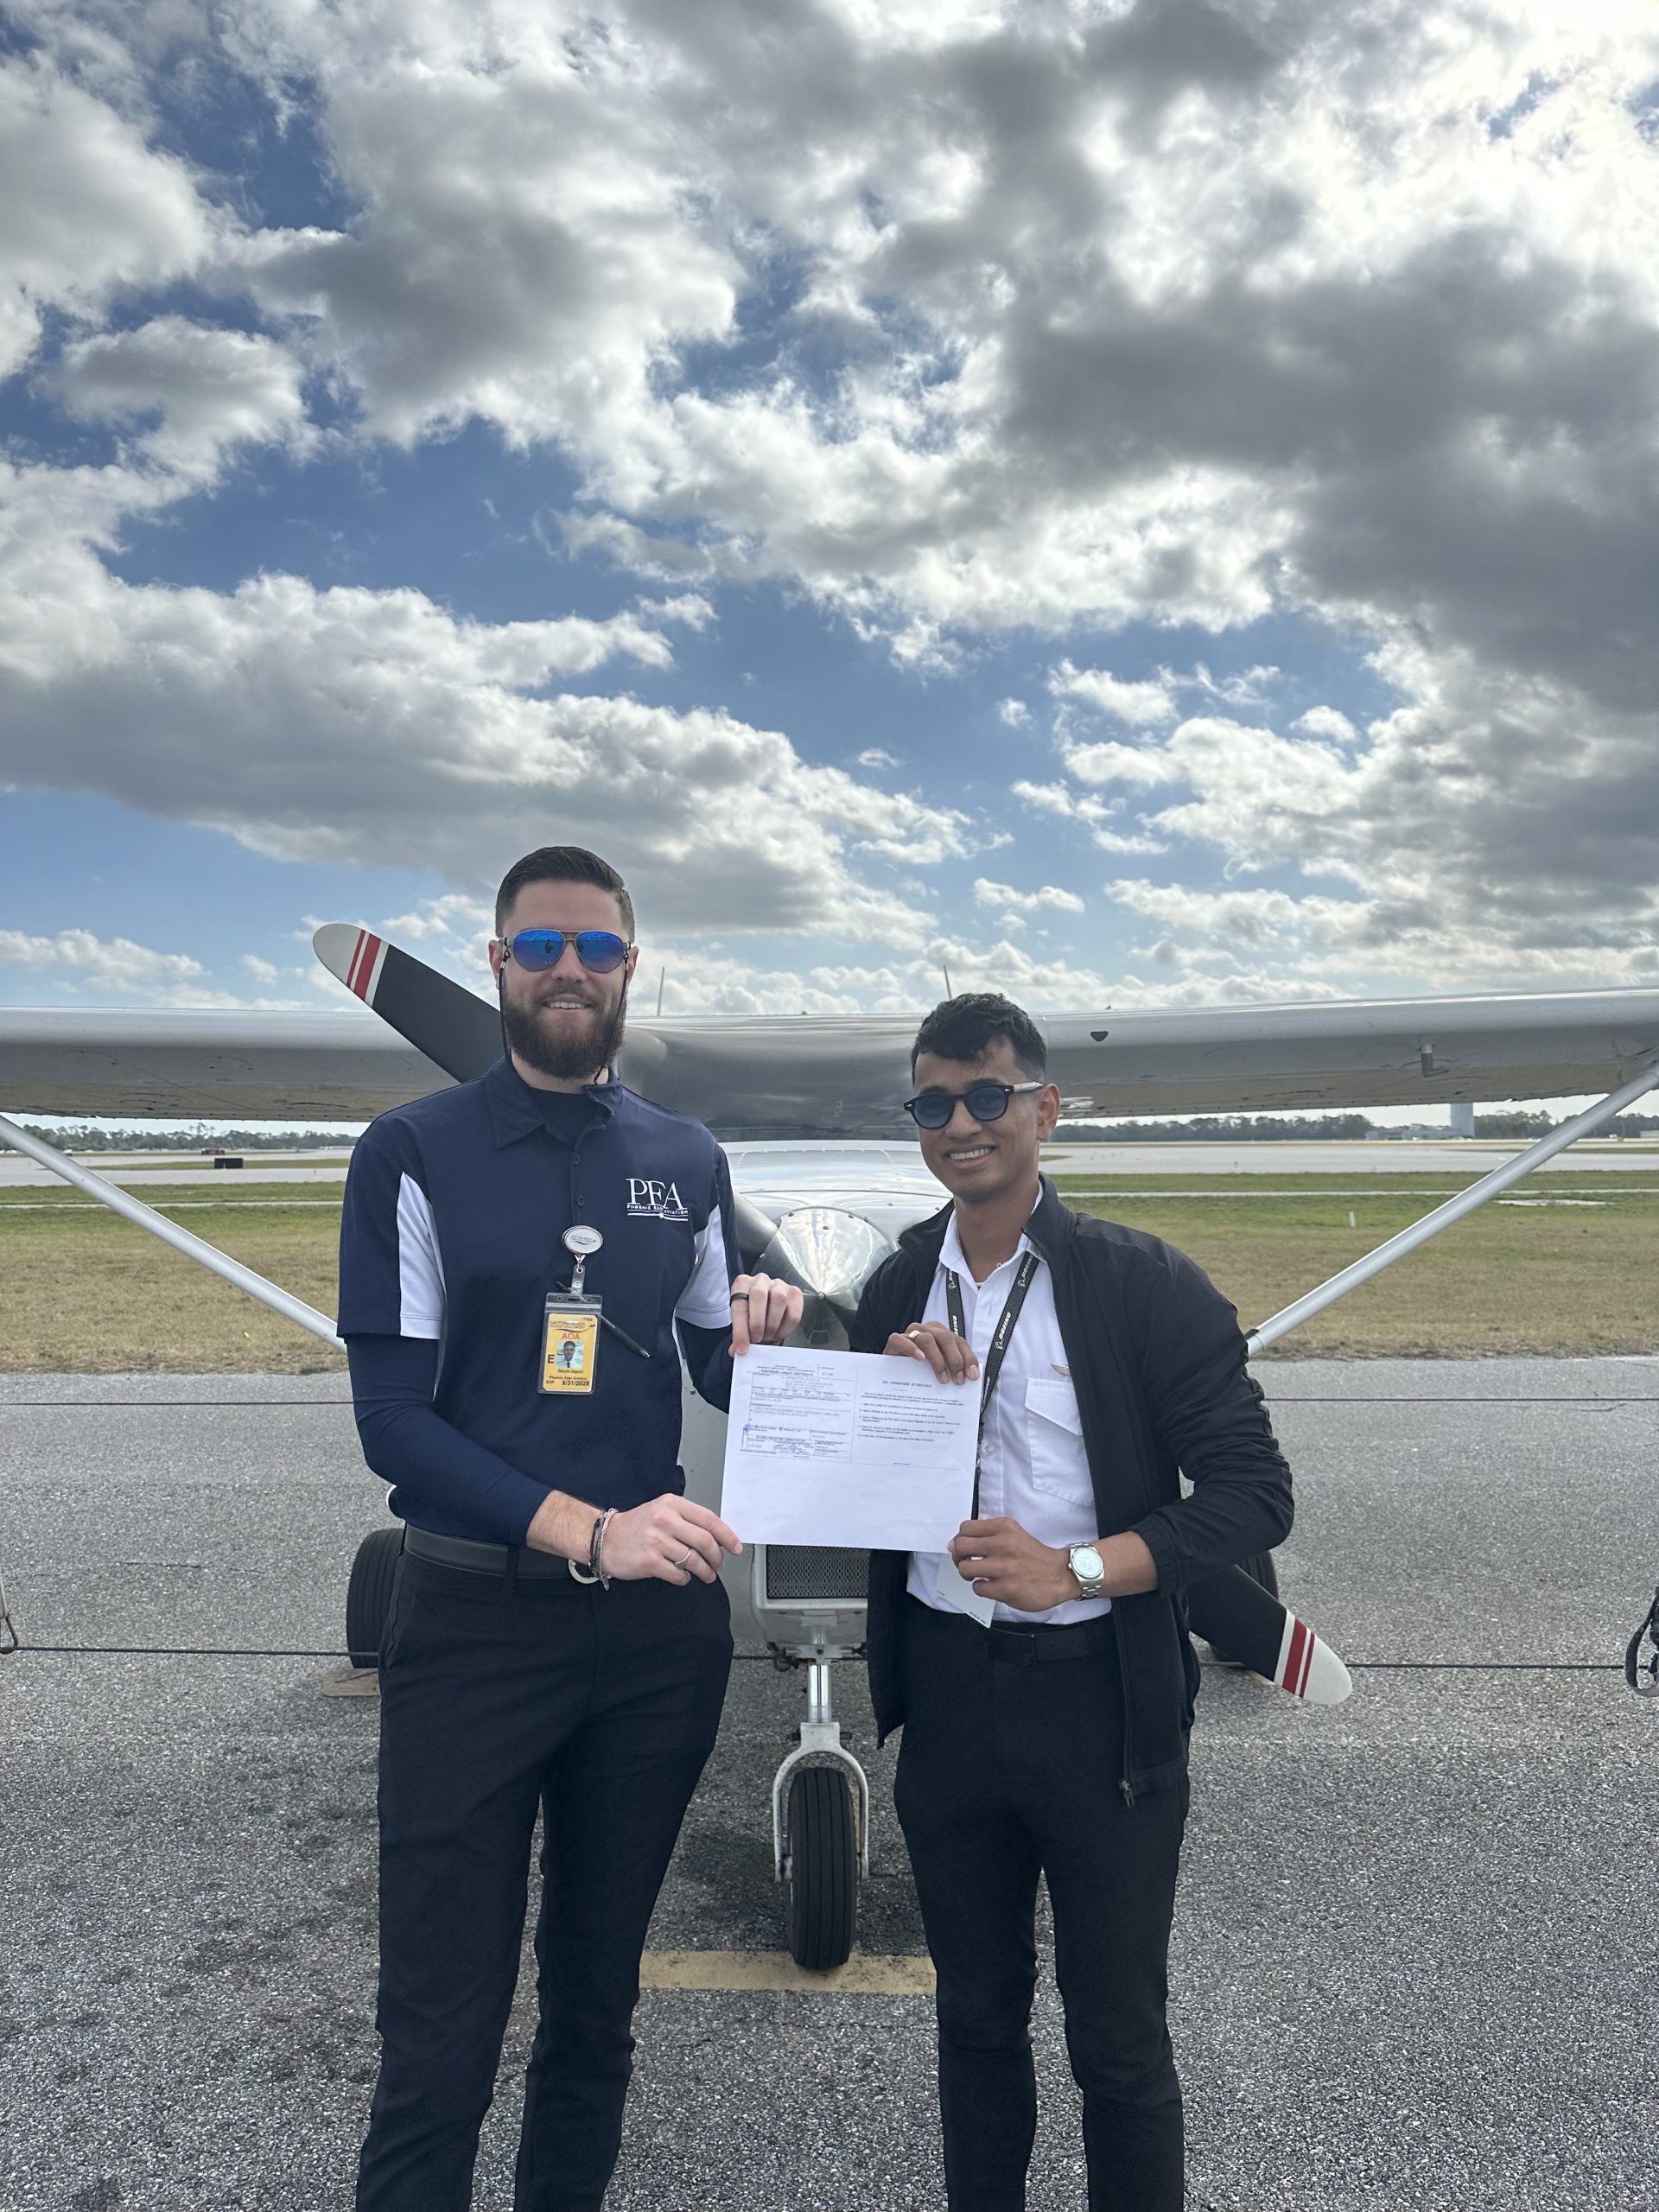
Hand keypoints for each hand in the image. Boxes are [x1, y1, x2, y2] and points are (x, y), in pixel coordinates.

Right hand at [603, 1494, 741, 1583]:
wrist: (605, 1539)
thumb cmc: (636, 1526)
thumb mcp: (662, 1511)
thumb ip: (687, 1519)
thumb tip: (717, 1536)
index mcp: (672, 1504)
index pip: (709, 1519)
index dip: (727, 1535)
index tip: (735, 1547)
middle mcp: (665, 1519)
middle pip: (705, 1541)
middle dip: (717, 1557)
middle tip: (719, 1565)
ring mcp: (656, 1541)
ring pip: (694, 1560)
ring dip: (705, 1571)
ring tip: (706, 1575)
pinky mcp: (649, 1561)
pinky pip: (678, 1574)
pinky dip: (685, 1578)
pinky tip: (683, 1577)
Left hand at [729, 1271, 804, 1353]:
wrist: (766, 1300)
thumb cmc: (752, 1309)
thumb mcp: (741, 1318)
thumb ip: (739, 1334)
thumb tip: (737, 1351)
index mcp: (742, 1284)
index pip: (739, 1306)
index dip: (740, 1331)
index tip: (742, 1348)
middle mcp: (760, 1280)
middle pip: (759, 1297)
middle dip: (757, 1324)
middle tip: (757, 1339)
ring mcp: (779, 1284)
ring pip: (779, 1301)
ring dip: (772, 1325)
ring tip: (767, 1336)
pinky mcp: (795, 1293)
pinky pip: (793, 1312)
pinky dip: (786, 1329)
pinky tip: (778, 1333)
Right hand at [883, 1322, 979, 1382]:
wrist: (892, 1373)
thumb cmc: (917, 1371)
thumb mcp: (938, 1369)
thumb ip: (952, 1370)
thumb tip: (969, 1380)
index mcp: (941, 1334)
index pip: (959, 1342)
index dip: (968, 1358)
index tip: (972, 1376)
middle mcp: (927, 1330)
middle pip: (946, 1338)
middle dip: (955, 1360)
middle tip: (958, 1380)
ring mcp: (910, 1333)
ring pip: (927, 1339)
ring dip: (938, 1359)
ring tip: (942, 1378)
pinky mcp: (894, 1341)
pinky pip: (901, 1339)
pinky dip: (911, 1348)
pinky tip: (920, 1358)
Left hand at [949, 1517, 1075, 1611]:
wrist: (1059, 1574)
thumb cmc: (1033, 1555)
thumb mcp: (1013, 1533)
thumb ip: (986, 1535)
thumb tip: (953, 1544)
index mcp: (1004, 1528)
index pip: (965, 1528)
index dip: (960, 1539)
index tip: (965, 1547)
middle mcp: (1003, 1545)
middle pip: (961, 1547)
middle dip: (959, 1556)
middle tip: (967, 1562)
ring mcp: (1004, 1568)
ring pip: (965, 1568)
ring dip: (968, 1574)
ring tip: (979, 1575)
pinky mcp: (1006, 1589)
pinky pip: (977, 1588)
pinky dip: (981, 1588)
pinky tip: (992, 1585)